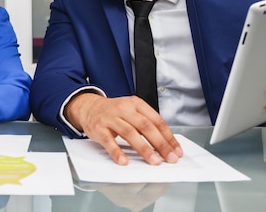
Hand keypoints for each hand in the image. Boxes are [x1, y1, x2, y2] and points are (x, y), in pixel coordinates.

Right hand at [64, 93, 182, 164]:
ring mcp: (111, 118)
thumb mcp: (132, 111)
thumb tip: (166, 144)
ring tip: (153, 161)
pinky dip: (117, 152)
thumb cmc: (114, 112)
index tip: (176, 150)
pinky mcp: (99, 128)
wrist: (89, 106)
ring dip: (144, 149)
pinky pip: (109, 141)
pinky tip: (124, 161)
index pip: (157, 120)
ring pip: (130, 133)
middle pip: (145, 126)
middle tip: (169, 158)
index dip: (168, 137)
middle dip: (160, 144)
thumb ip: (146, 123)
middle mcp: (124, 108)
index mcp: (136, 104)